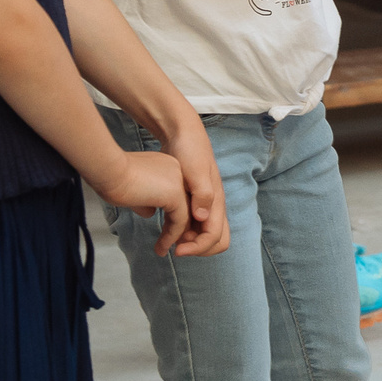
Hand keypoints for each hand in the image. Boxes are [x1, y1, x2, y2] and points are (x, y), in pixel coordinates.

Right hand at [94, 146, 191, 249]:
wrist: (108, 170)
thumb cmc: (112, 178)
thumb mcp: (133, 189)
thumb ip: (146, 199)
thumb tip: (150, 212)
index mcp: (167, 165)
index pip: (174, 194)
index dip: (169, 213)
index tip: (160, 229)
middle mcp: (177, 171)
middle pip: (183, 204)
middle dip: (175, 226)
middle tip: (164, 243)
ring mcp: (179, 181)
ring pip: (184, 214)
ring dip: (174, 236)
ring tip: (162, 250)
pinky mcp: (176, 194)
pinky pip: (179, 221)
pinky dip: (171, 236)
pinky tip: (162, 247)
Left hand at [164, 124, 229, 257]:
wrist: (182, 131)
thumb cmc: (188, 148)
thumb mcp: (195, 169)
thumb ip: (202, 192)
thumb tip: (202, 216)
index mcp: (216, 200)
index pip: (215, 237)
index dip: (198, 248)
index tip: (176, 249)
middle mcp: (213, 205)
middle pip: (216, 240)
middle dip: (197, 249)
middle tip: (174, 247)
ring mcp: (204, 202)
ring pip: (203, 234)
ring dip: (188, 242)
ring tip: (166, 240)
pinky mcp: (193, 199)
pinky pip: (192, 223)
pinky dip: (182, 231)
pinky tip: (166, 227)